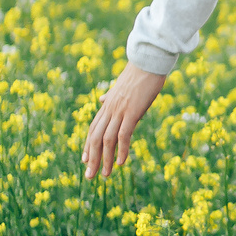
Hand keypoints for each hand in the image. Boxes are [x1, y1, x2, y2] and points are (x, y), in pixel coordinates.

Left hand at [82, 63, 167, 179]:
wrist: (149, 60)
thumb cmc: (140, 72)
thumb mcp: (121, 86)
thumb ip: (111, 96)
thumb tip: (101, 100)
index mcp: (108, 104)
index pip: (93, 128)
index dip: (88, 146)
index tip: (85, 160)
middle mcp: (110, 109)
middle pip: (96, 137)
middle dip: (93, 158)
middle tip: (90, 176)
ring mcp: (120, 110)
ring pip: (107, 140)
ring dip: (105, 159)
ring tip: (105, 175)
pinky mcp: (132, 112)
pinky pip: (123, 134)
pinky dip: (121, 150)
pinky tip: (121, 163)